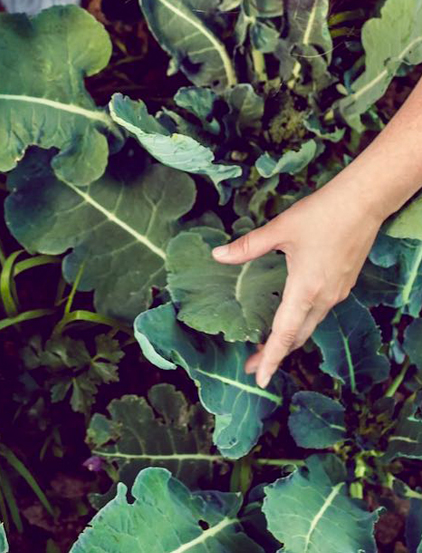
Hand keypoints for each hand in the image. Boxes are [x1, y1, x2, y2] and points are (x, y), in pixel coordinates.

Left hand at [211, 182, 384, 388]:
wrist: (364, 202)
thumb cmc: (322, 214)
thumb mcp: (279, 229)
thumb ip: (248, 247)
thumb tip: (217, 255)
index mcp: (305, 289)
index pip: (284, 334)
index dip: (271, 358)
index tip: (260, 378)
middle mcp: (324, 297)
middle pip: (297, 336)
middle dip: (275, 354)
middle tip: (253, 366)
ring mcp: (337, 292)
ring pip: (310, 325)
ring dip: (288, 338)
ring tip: (267, 346)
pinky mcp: (343, 284)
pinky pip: (319, 312)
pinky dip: (302, 322)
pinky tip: (290, 316)